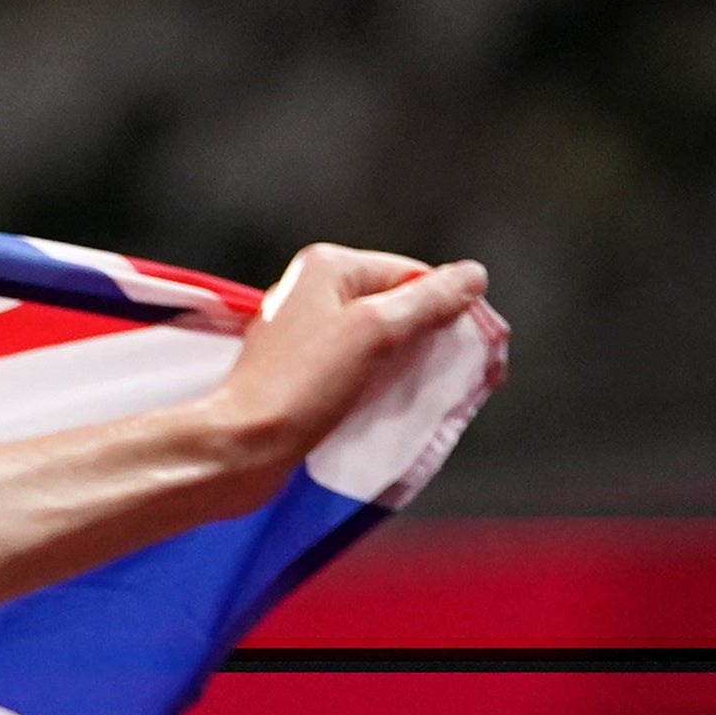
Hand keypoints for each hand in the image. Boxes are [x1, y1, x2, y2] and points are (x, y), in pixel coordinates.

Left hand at [205, 242, 504, 473]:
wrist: (242, 447)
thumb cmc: (304, 385)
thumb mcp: (376, 332)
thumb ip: (428, 301)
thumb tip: (473, 275)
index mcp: (328, 267)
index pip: (411, 274)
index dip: (444, 309)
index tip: (467, 350)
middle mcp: (313, 291)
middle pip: (395, 306)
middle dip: (426, 339)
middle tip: (448, 376)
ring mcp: (304, 333)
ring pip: (377, 341)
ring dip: (403, 366)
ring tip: (417, 395)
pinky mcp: (300, 373)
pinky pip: (354, 368)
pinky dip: (376, 384)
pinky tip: (385, 406)